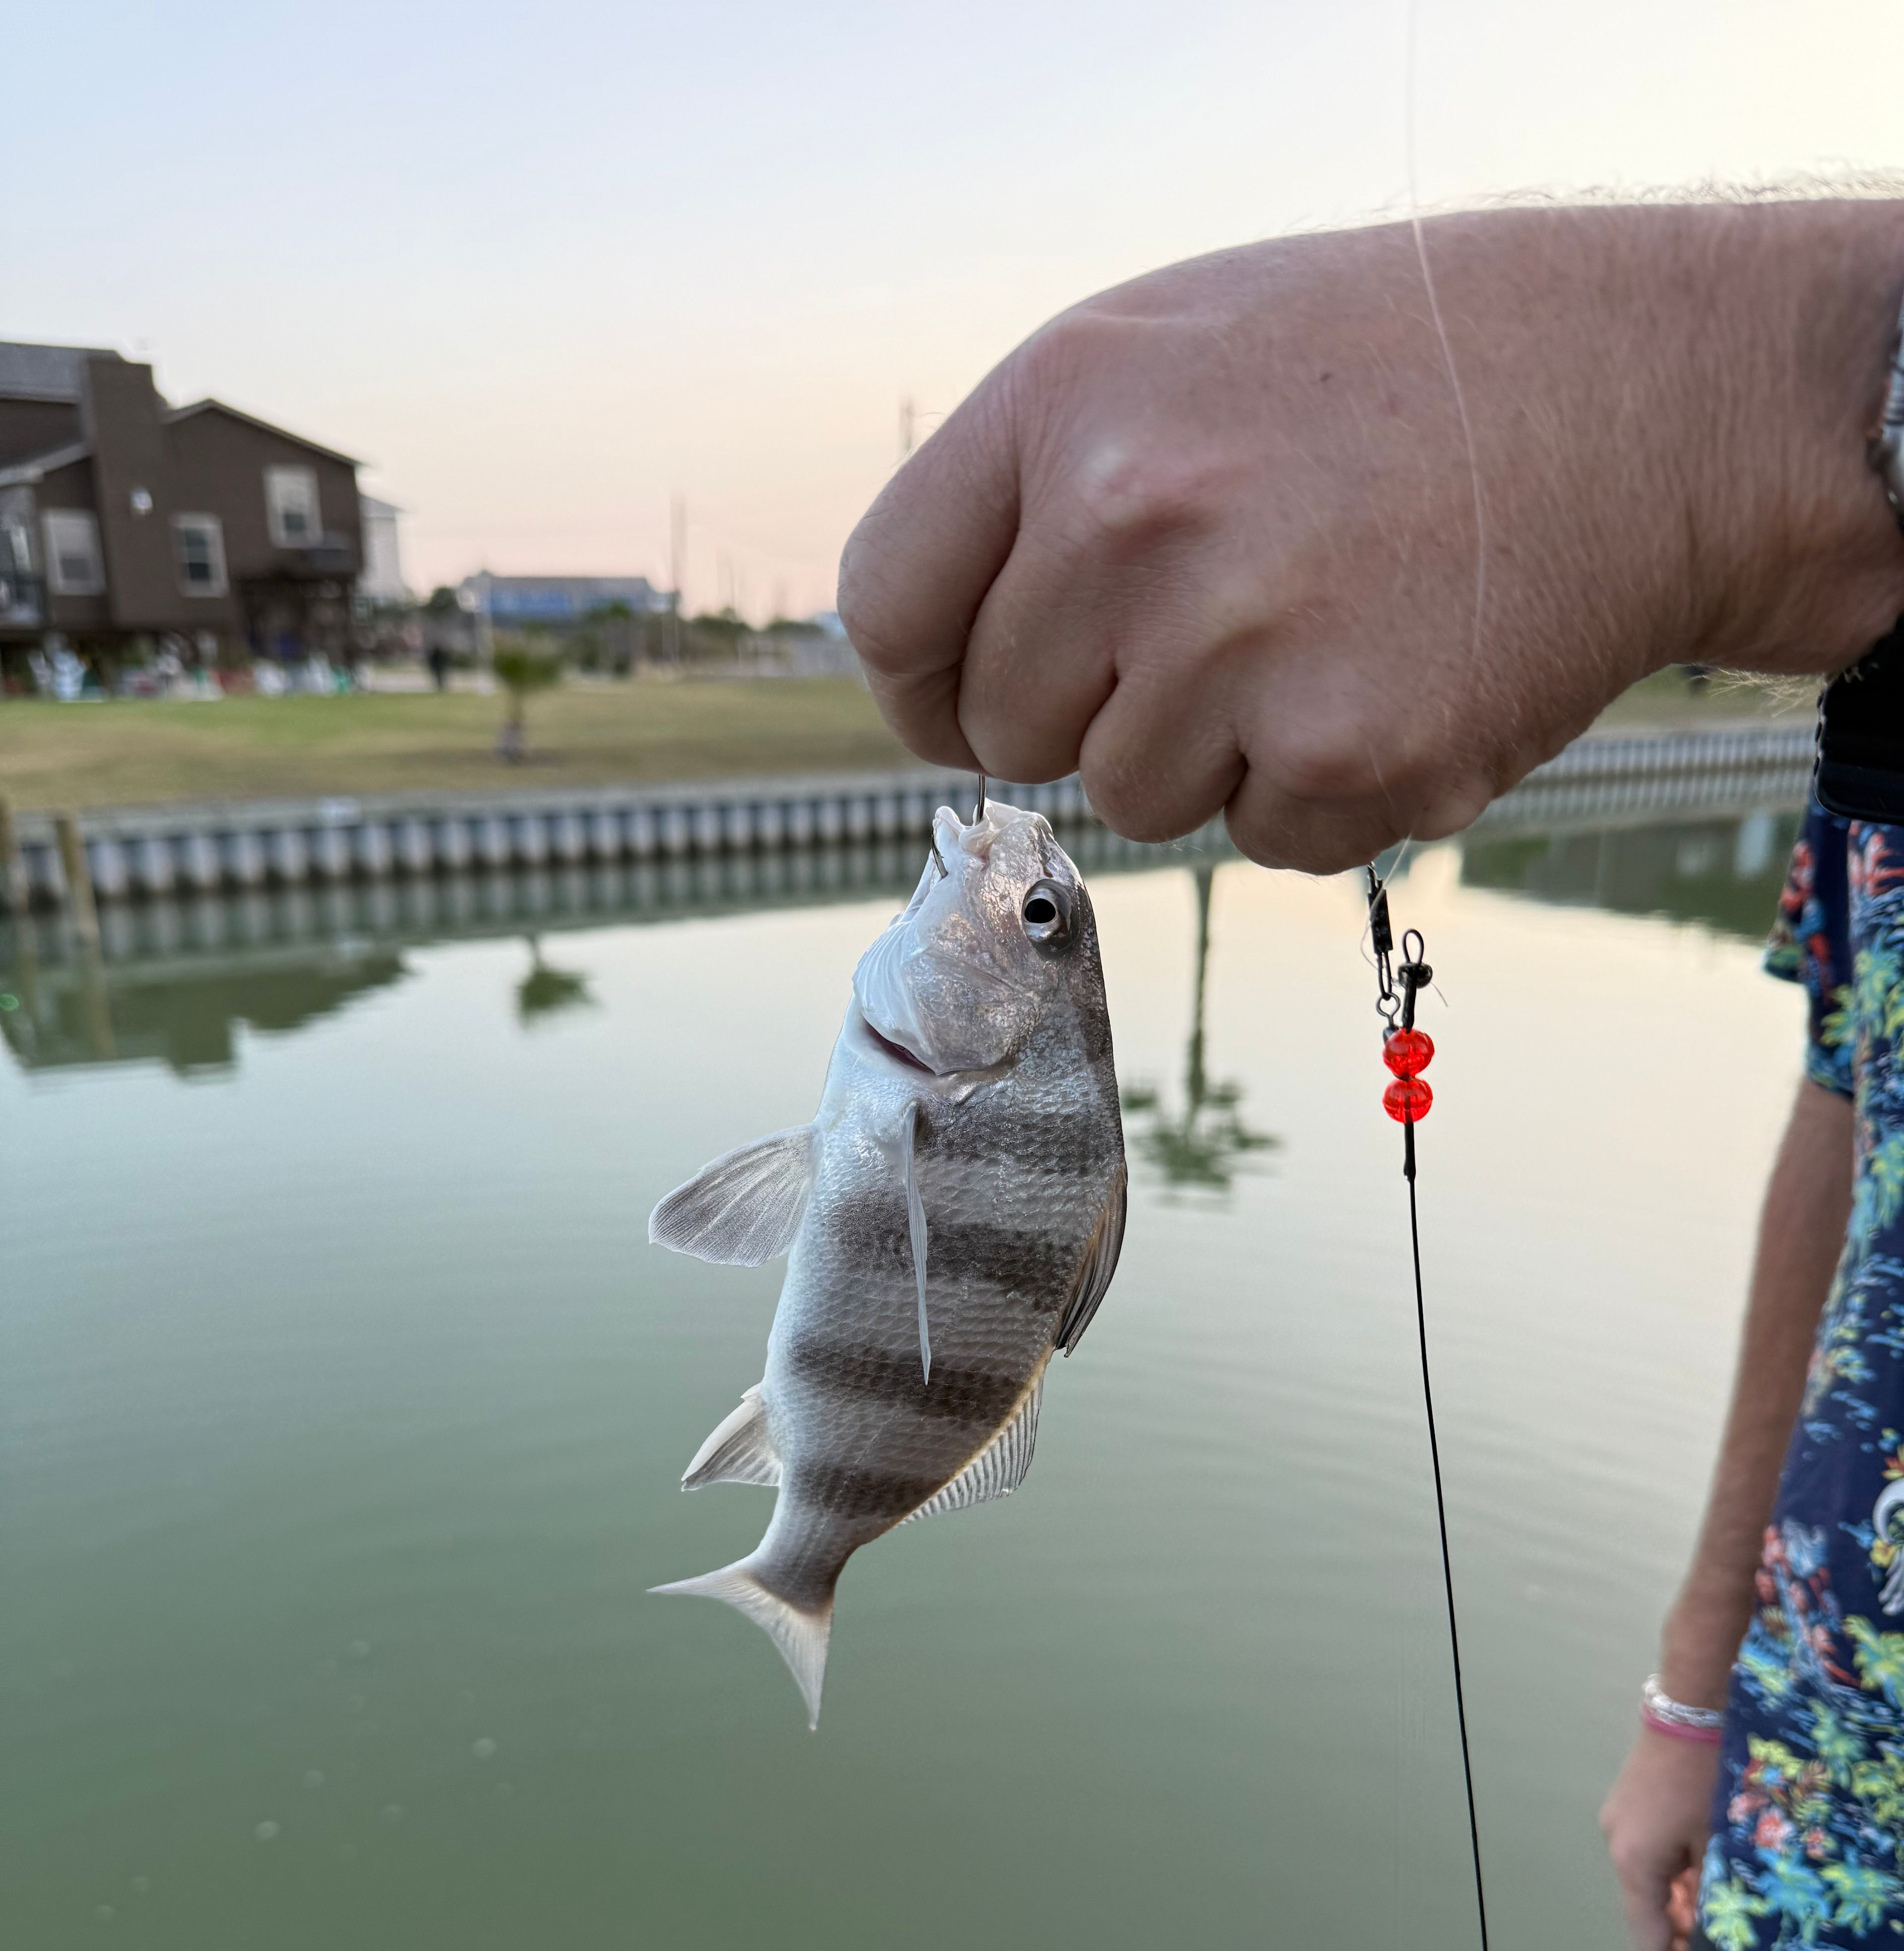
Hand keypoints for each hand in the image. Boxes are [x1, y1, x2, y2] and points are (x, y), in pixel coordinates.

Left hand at [840, 203, 1903, 873]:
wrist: (1648, 396)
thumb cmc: (1397, 374)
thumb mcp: (1180, 355)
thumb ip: (1035, 494)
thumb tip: (942, 664)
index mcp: (1066, 398)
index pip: (888, 607)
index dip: (924, 683)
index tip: (968, 704)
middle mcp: (1131, 518)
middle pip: (1010, 731)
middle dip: (1094, 711)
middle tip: (1222, 627)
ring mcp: (1238, 643)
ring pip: (1133, 801)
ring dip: (1216, 752)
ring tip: (1328, 630)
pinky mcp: (1345, 753)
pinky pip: (1260, 840)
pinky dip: (1320, 792)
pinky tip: (1394, 676)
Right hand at [1599, 1727, 1722, 1950]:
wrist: (1691, 1708)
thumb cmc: (1709, 1779)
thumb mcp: (1719, 1843)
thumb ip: (1714, 1892)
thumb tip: (1719, 1933)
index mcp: (1634, 1863)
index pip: (1648, 1936)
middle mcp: (1616, 1845)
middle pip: (1646, 1906)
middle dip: (1682, 1930)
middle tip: (1722, 1946)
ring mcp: (1619, 1821)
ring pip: (1649, 1878)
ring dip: (1680, 1897)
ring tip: (1720, 1906)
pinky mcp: (1629, 1802)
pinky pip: (1649, 1850)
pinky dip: (1674, 1868)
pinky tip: (1704, 1866)